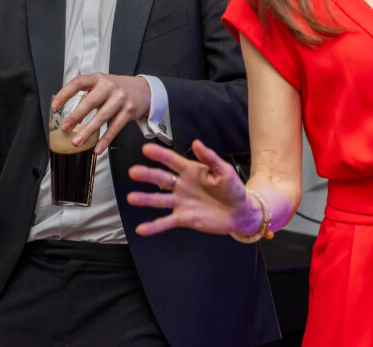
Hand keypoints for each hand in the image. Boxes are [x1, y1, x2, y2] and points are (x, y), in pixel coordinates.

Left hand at [53, 73, 151, 154]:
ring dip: (88, 131)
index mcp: (98, 78)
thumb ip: (87, 95)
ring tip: (77, 141)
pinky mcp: (129, 111)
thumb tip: (70, 114)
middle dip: (75, 117)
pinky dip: (105, 140)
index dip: (65, 94)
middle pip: (90, 102)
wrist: (142, 90)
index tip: (55, 105)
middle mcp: (109, 86)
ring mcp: (120, 98)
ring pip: (102, 117)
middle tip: (65, 128)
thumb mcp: (101, 85)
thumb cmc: (116, 89)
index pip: (78, 83)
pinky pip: (115, 128)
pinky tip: (97, 148)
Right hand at [126, 140, 248, 236]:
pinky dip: (154, 226)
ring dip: (145, 199)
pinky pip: (166, 222)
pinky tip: (142, 229)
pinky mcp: (184, 218)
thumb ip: (210, 158)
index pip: (172, 160)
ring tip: (132, 198)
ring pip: (159, 200)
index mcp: (191, 171)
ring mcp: (181, 202)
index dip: (159, 154)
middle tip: (134, 171)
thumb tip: (197, 143)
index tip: (146, 149)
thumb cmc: (233, 189)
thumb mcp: (225, 170)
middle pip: (161, 178)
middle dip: (147, 175)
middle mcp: (182, 185)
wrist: (240, 212)